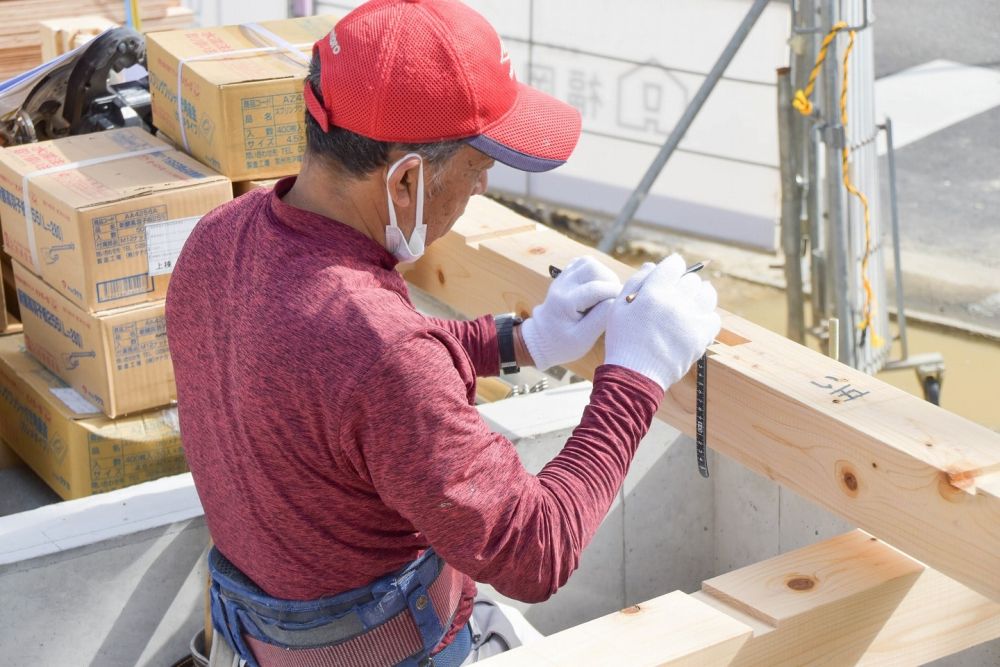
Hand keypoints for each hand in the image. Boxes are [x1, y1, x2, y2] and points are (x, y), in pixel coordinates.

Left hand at [521, 256, 620, 369]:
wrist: (540, 340)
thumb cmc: (562, 344)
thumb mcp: (583, 339)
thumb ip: (600, 318)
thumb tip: (616, 299)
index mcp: (565, 302)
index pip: (595, 288)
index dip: (615, 293)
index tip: (624, 303)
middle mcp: (562, 285)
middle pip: (592, 268)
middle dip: (609, 281)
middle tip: (613, 298)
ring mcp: (561, 278)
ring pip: (588, 262)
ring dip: (603, 274)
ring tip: (606, 293)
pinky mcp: (564, 276)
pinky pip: (582, 263)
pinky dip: (595, 272)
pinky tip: (597, 287)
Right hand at [604, 255, 720, 389]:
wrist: (634, 375)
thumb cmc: (623, 340)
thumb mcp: (618, 307)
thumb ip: (635, 282)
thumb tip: (651, 266)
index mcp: (653, 292)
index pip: (675, 264)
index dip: (672, 268)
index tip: (669, 275)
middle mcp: (675, 301)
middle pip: (692, 279)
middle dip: (683, 283)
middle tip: (674, 295)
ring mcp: (691, 319)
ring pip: (707, 294)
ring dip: (699, 295)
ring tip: (689, 305)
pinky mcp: (701, 337)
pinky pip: (714, 318)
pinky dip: (706, 317)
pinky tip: (694, 322)